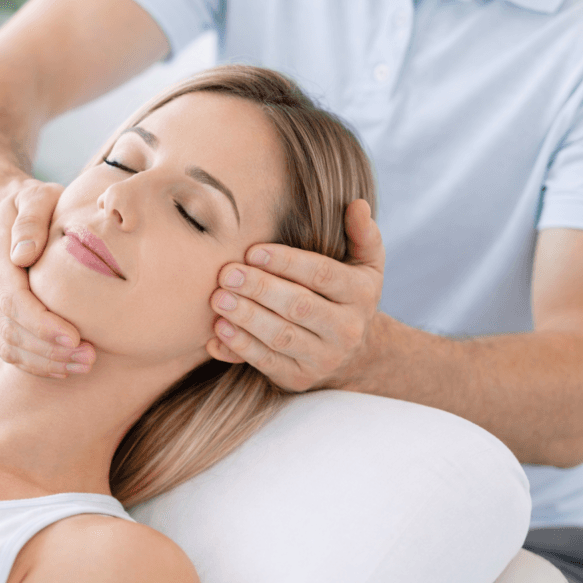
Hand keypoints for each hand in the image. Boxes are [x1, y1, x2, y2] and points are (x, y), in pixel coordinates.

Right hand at [0, 179, 96, 377]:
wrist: (0, 217)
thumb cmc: (31, 205)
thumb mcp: (34, 197)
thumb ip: (31, 221)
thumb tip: (24, 255)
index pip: (13, 300)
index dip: (42, 323)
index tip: (75, 337)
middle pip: (11, 329)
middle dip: (50, 350)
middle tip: (89, 357)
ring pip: (7, 346)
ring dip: (46, 363)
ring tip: (84, 365)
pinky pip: (7, 350)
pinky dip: (35, 364)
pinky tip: (64, 369)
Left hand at [205, 199, 383, 391]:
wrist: (354, 354)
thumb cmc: (347, 295)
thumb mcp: (366, 265)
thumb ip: (362, 234)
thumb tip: (356, 204)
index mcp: (361, 294)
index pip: (323, 275)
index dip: (287, 262)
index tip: (252, 251)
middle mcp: (346, 329)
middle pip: (299, 307)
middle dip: (260, 289)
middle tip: (226, 273)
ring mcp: (322, 358)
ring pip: (280, 337)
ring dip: (246, 318)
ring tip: (218, 299)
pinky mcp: (298, 378)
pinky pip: (266, 363)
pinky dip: (239, 347)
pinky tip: (217, 331)